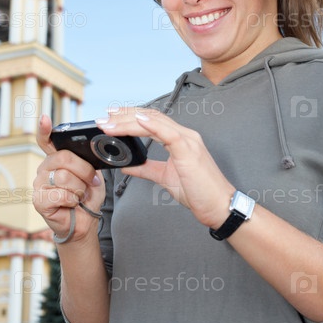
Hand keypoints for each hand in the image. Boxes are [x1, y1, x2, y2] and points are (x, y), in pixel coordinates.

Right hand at [33, 115, 105, 241]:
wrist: (86, 221)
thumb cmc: (88, 196)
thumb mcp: (93, 174)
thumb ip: (88, 161)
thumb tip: (93, 151)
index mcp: (57, 158)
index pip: (47, 140)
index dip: (45, 129)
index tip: (45, 118)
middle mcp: (45, 168)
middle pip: (64, 157)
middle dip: (84, 171)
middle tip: (90, 182)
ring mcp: (39, 184)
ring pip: (64, 177)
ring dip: (80, 189)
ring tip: (79, 195)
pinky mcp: (39, 200)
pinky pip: (60, 194)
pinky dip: (72, 200)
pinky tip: (71, 204)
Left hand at [96, 108, 234, 227]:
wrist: (219, 207)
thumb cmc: (198, 192)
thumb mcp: (165, 178)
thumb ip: (146, 169)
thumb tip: (126, 166)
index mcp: (179, 140)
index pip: (151, 120)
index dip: (130, 116)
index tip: (110, 116)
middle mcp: (184, 135)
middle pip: (150, 117)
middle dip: (124, 116)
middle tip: (102, 118)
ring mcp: (188, 141)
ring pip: (154, 122)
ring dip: (129, 121)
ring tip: (109, 123)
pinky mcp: (189, 151)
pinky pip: (169, 133)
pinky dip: (152, 125)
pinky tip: (138, 121)